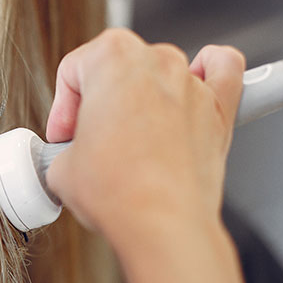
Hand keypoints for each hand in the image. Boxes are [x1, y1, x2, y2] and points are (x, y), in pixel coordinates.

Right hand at [45, 28, 244, 252]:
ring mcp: (191, 83)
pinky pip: (222, 69)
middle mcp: (156, 62)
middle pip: (117, 67)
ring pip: (162, 72)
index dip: (62, 108)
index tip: (64, 136)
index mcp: (112, 59)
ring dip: (142, 99)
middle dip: (99, 102)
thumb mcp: (60, 169)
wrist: (160, 224)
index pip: (74, 69)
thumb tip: (73, 158)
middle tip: (89, 139)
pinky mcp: (220, 110)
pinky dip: (209, 70)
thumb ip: (66, 149)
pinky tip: (195, 84)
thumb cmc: (117, 192)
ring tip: (130, 137)